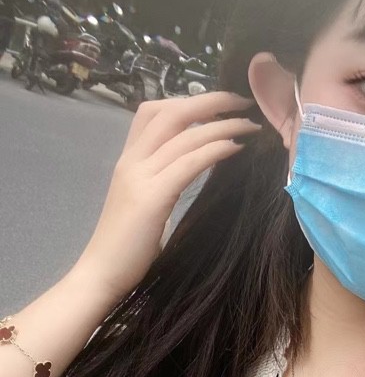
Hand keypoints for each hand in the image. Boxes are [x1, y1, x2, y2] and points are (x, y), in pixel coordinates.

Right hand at [74, 92, 258, 299]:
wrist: (101, 275)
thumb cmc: (128, 246)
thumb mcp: (146, 201)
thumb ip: (163, 179)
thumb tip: (194, 166)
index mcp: (129, 160)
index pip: (153, 113)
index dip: (188, 101)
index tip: (220, 104)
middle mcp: (131, 161)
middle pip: (170, 112)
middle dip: (210, 101)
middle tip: (242, 100)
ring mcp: (138, 177)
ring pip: (183, 135)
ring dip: (222, 124)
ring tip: (251, 124)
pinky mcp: (150, 198)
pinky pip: (187, 163)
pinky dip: (214, 149)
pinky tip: (236, 147)